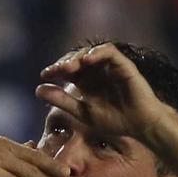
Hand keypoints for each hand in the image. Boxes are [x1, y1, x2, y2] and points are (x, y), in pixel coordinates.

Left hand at [34, 42, 174, 143]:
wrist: (140, 125)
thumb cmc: (114, 120)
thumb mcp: (83, 112)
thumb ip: (62, 101)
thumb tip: (37, 89)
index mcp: (86, 82)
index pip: (66, 70)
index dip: (54, 70)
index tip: (44, 75)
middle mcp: (96, 71)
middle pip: (75, 58)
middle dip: (64, 63)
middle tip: (55, 71)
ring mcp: (109, 66)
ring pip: (89, 52)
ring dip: (77, 57)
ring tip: (68, 67)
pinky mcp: (123, 64)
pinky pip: (108, 51)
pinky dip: (96, 53)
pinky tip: (86, 60)